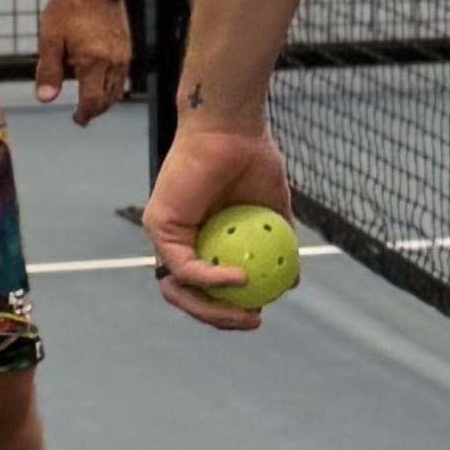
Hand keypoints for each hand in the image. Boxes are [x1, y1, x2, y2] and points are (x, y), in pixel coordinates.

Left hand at [32, 0, 133, 127]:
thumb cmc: (68, 8)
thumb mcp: (50, 38)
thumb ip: (48, 70)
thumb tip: (45, 99)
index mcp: (94, 61)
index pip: (93, 100)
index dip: (85, 114)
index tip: (77, 120)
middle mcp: (114, 61)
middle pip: (108, 98)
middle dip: (95, 110)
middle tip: (82, 115)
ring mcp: (123, 54)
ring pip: (118, 89)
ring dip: (105, 100)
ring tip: (90, 102)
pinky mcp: (126, 47)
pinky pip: (123, 76)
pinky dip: (113, 86)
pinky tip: (100, 82)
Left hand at [142, 112, 292, 325]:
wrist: (235, 129)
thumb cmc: (253, 160)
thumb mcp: (274, 214)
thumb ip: (279, 248)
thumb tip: (291, 283)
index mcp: (203, 241)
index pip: (207, 289)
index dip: (229, 310)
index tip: (259, 313)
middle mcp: (179, 241)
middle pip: (190, 297)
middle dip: (219, 319)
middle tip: (253, 319)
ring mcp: (165, 235)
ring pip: (180, 289)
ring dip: (211, 309)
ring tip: (246, 311)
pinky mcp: (158, 225)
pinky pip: (184, 265)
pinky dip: (211, 278)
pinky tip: (240, 279)